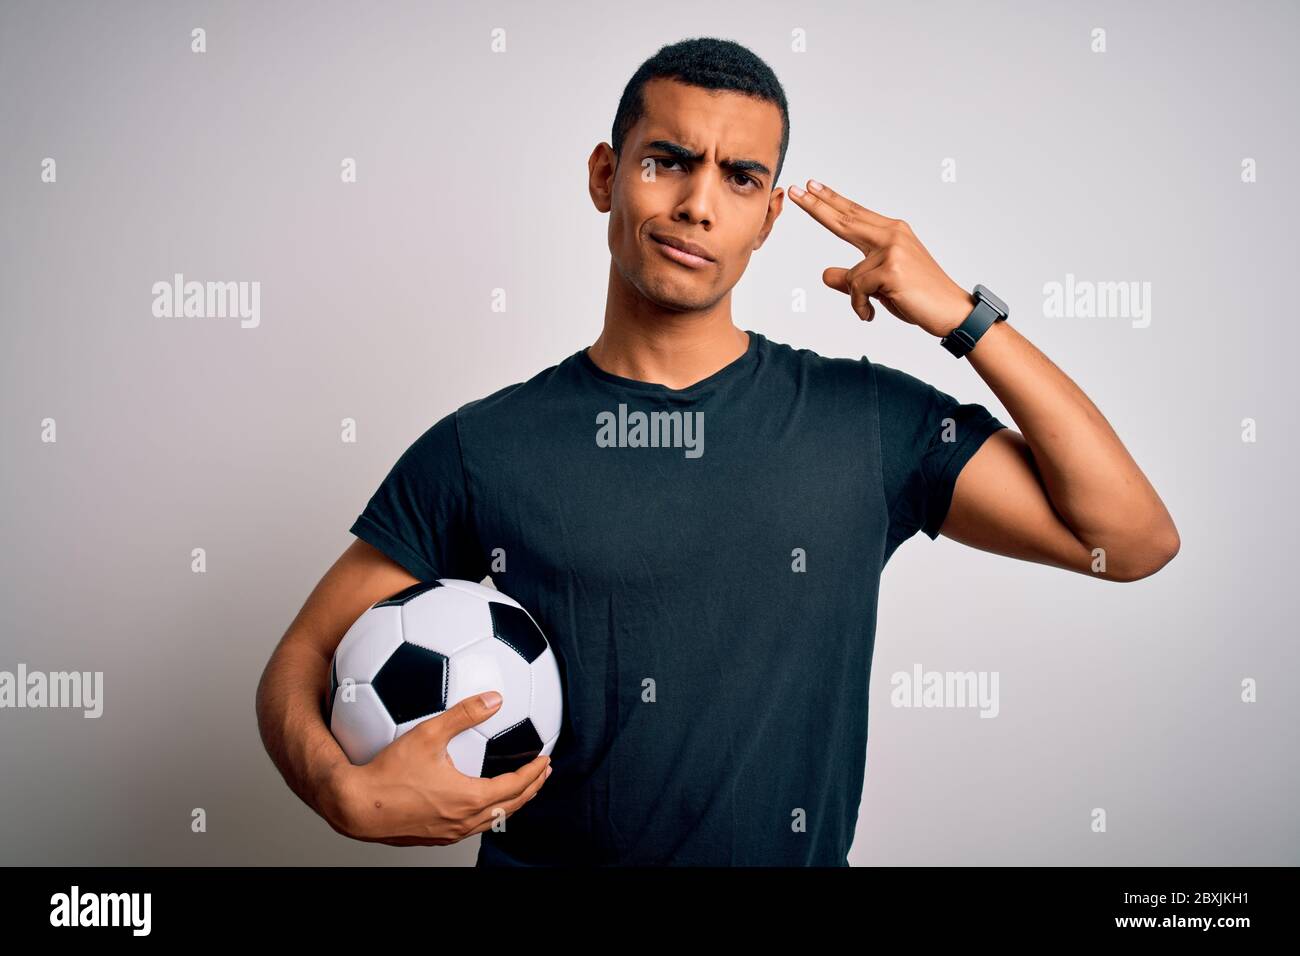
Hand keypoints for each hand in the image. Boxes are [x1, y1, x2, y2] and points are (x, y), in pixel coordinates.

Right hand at [331, 691, 551, 846]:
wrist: (356, 806)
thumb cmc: (387, 772)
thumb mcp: (428, 734)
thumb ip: (463, 714)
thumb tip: (494, 698)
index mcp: (469, 798)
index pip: (516, 786)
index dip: (534, 772)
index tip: (546, 758)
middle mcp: (464, 821)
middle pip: (511, 807)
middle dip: (531, 788)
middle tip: (542, 772)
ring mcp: (450, 832)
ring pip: (492, 819)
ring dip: (512, 802)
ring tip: (519, 786)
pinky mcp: (435, 836)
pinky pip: (473, 825)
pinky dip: (488, 811)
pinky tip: (479, 798)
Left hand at [787, 179, 973, 337]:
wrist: (950, 311)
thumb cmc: (919, 298)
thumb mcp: (880, 287)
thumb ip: (853, 278)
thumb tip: (825, 274)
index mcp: (892, 233)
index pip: (855, 214)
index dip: (831, 201)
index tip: (811, 187)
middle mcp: (892, 234)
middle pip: (846, 219)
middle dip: (817, 206)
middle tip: (795, 190)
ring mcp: (892, 249)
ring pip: (852, 276)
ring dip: (857, 299)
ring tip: (871, 309)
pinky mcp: (891, 268)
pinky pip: (857, 290)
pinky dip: (861, 307)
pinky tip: (872, 313)